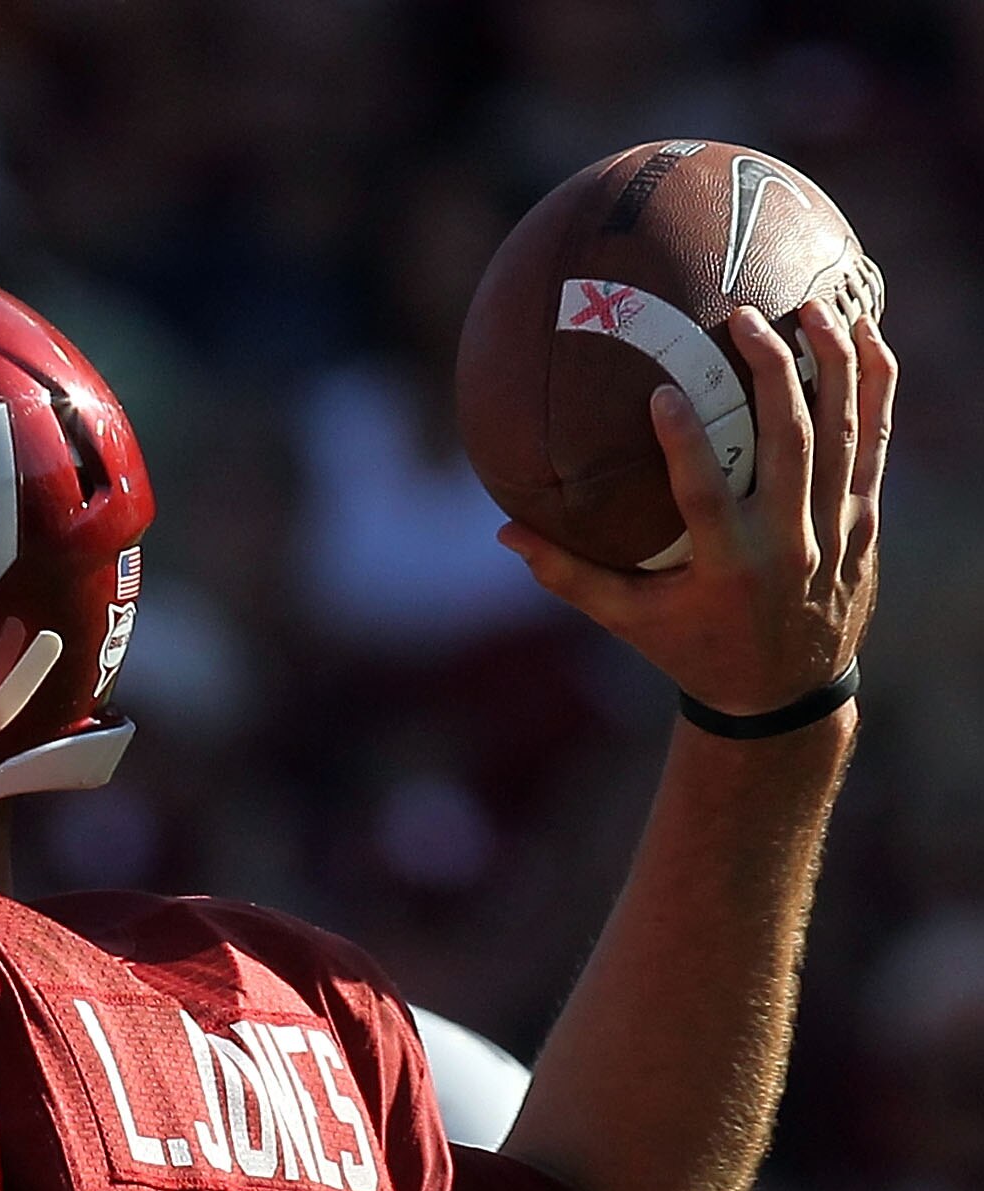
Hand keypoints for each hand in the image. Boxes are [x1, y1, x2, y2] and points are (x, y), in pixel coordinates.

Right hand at [501, 297, 895, 715]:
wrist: (784, 695)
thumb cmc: (694, 650)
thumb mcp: (629, 621)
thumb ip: (571, 575)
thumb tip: (505, 531)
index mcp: (728, 571)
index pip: (707, 495)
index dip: (687, 441)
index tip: (665, 390)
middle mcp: (788, 547)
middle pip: (789, 444)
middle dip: (771, 371)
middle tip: (744, 318)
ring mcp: (833, 531)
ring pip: (840, 433)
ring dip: (831, 362)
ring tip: (810, 305)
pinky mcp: (863, 520)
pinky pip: (875, 442)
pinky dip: (876, 386)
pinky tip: (863, 332)